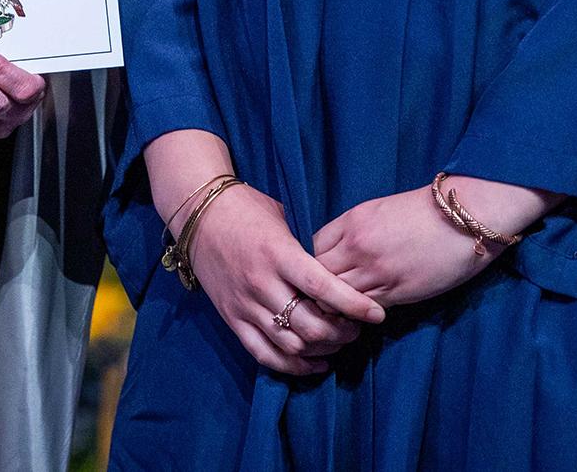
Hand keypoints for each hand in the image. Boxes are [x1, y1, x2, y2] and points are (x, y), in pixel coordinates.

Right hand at [186, 185, 385, 377]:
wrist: (200, 214)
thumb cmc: (247, 209)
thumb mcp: (282, 219)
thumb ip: (307, 248)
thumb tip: (338, 269)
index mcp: (279, 254)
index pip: (323, 288)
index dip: (355, 305)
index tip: (377, 314)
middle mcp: (262, 284)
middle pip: (310, 326)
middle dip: (342, 333)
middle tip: (357, 330)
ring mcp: (245, 305)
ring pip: (291, 346)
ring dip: (321, 351)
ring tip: (338, 344)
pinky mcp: (232, 319)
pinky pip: (264, 355)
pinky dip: (292, 367)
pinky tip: (314, 363)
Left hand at [313, 175, 548, 307]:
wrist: (464, 217)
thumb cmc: (425, 211)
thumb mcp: (381, 211)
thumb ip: (355, 232)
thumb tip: (339, 255)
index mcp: (353, 221)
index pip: (312, 247)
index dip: (313, 263)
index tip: (321, 273)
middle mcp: (357, 245)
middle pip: (318, 275)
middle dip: (318, 289)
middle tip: (325, 299)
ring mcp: (375, 270)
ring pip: (336, 297)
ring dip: (337, 307)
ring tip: (341, 313)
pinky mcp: (396, 291)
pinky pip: (363, 309)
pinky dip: (359, 314)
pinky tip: (363, 316)